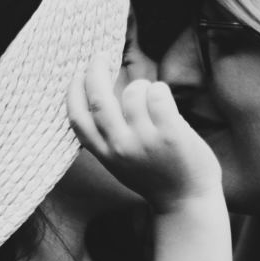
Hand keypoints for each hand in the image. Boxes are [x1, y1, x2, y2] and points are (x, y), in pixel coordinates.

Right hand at [67, 54, 222, 212]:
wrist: (186, 203)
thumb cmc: (155, 177)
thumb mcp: (121, 163)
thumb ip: (109, 137)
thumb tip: (97, 97)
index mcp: (105, 154)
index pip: (77, 118)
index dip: (73, 92)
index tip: (77, 75)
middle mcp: (121, 147)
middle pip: (99, 100)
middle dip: (95, 71)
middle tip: (100, 57)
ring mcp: (146, 140)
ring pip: (133, 91)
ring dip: (142, 86)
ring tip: (152, 98)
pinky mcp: (170, 133)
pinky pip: (158, 94)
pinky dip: (160, 90)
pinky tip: (164, 99)